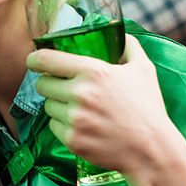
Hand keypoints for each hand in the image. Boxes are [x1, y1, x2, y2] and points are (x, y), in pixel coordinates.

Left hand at [27, 35, 177, 176]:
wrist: (153, 151)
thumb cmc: (148, 108)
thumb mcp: (144, 69)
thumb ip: (128, 47)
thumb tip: (119, 34)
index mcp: (93, 72)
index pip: (46, 59)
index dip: (34, 59)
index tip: (33, 61)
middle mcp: (80, 94)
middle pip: (42, 84)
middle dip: (50, 84)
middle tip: (63, 88)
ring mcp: (75, 119)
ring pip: (47, 106)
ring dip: (58, 106)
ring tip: (79, 109)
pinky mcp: (72, 140)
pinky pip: (53, 126)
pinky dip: (63, 125)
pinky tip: (82, 126)